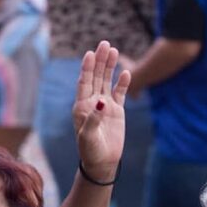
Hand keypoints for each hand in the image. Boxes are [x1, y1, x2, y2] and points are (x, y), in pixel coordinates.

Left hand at [73, 41, 129, 180]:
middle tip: (104, 44)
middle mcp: (92, 103)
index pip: (84, 83)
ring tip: (114, 50)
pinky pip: (119, 93)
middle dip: (99, 61)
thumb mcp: (88, 136)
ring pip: (106, 81)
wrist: (101, 162)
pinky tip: (125, 72)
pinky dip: (122, 83)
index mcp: (81, 106)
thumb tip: (102, 102)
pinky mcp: (116, 111)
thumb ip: (94, 118)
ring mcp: (104, 106)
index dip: (86, 68)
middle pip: (95, 77)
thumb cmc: (90, 151)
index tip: (90, 54)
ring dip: (109, 67)